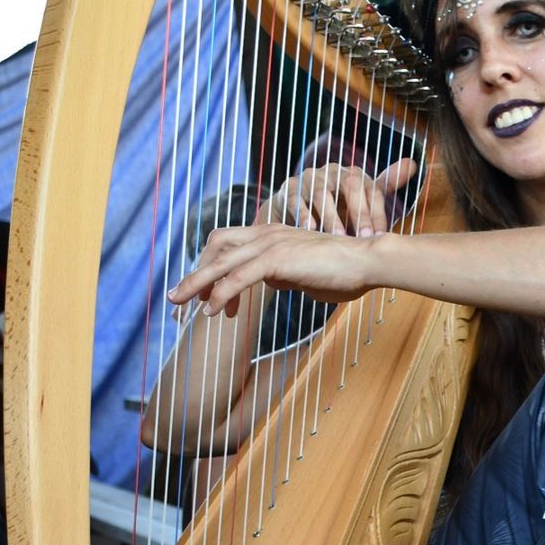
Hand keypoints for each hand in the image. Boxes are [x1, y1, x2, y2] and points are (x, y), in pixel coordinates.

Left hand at [170, 158, 416, 316]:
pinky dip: (220, 293)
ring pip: (221, 263)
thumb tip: (276, 283)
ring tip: (178, 304)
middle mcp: (266, 234)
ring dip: (196, 284)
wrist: (368, 261)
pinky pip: (238, 277)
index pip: (229, 246)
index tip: (205, 299)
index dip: (211, 270)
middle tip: (176, 301)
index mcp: (272, 235)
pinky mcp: (277, 259)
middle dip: (194, 275)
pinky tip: (210, 310)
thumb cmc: (345, 271)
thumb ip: (287, 275)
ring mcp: (270, 244)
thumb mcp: (306, 274)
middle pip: (216, 249)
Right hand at [259, 157, 415, 236]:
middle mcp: (333, 172)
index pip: (372, 189)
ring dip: (331, 216)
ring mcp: (309, 177)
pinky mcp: (289, 188)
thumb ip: (386, 185)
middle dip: (358, 213)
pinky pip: (296, 200)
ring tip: (337, 237)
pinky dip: (303, 214)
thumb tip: (413, 163)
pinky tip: (310, 229)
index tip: (381, 237)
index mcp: (354, 175)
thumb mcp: (360, 199)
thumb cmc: (335, 210)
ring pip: (322, 193)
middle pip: (349, 185)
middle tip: (362, 238)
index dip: (378, 213)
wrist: (295, 215)